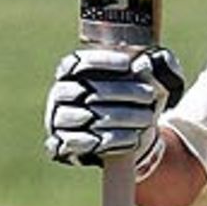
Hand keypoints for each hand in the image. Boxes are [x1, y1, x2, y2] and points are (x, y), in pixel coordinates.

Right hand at [44, 46, 184, 167]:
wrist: (109, 138)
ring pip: (84, 117)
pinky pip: (80, 143)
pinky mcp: (60, 144)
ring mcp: (57, 119)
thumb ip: (140, 71)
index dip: (102, 61)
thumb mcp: (132, 83)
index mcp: (68, 73)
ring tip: (147, 118)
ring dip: (119, 118)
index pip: (79, 62)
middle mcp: (59, 94)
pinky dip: (107, 141)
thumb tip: (146, 65)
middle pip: (85, 90)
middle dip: (121, 91)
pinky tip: (132, 138)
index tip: (128, 64)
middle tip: (149, 94)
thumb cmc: (120, 103)